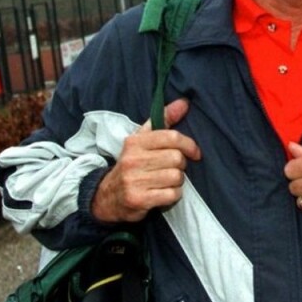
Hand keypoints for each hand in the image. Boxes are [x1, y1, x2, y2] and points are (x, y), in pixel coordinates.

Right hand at [92, 99, 201, 221]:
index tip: (194, 153)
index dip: (189, 145)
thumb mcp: (143, 139)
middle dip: (181, 165)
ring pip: (176, 177)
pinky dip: (173, 195)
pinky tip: (163, 194)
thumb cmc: (133, 164)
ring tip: (166, 181)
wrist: (107, 196)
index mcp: (135, 142)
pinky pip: (172, 195)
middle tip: (172, 168)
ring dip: (177, 181)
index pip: (172, 137)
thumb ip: (164, 119)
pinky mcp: (138, 199)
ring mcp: (134, 180)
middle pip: (177, 158)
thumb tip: (184, 102)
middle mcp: (133, 159)